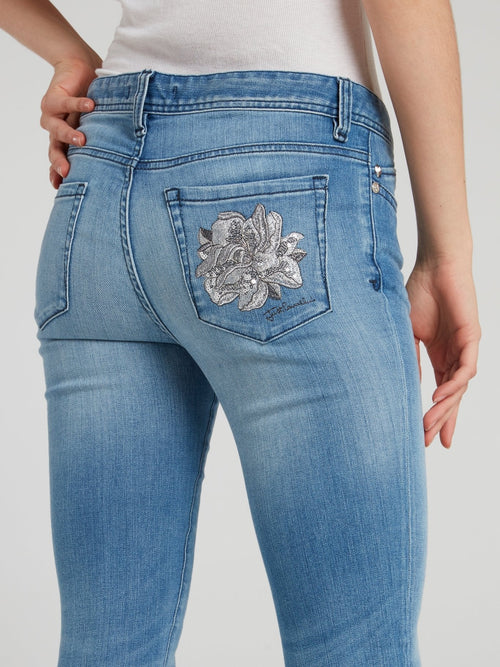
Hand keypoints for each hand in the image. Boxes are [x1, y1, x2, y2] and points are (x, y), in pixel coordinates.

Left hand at [40, 57, 98, 188]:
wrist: (78, 66)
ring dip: (68, 136)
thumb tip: (128, 158)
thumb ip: (104, 140)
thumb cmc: (91, 98)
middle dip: (60, 161)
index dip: (58, 175)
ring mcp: (53, 114)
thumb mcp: (97, 124)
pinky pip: (66, 103)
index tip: (62, 188)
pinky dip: (78, 105)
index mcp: (63, 140)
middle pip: (54, 150)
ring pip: (57, 129)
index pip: (60, 161)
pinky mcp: (55, 96)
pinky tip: (90, 106)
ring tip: (82, 140)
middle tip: (68, 171)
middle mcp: (56, 130)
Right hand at [405, 259, 480, 447]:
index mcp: (440, 356)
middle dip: (440, 420)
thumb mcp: (408, 334)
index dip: (435, 416)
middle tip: (429, 442)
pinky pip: (466, 368)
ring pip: (459, 387)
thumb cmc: (420, 293)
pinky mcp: (472, 338)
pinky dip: (453, 384)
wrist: (435, 266)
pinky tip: (438, 397)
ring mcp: (465, 348)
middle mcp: (455, 356)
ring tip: (429, 424)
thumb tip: (405, 387)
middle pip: (451, 397)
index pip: (440, 393)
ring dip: (445, 407)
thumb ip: (410, 360)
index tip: (425, 439)